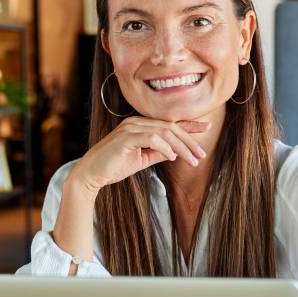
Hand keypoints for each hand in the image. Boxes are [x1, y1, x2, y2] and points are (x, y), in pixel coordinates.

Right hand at [68, 117, 209, 194]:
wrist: (91, 174)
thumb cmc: (114, 166)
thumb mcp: (142, 159)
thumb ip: (158, 153)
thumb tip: (177, 152)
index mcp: (139, 125)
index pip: (168, 123)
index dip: (189, 125)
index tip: (206, 128)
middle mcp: (135, 122)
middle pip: (170, 126)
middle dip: (189, 140)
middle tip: (202, 154)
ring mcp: (130, 128)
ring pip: (164, 132)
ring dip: (181, 147)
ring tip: (192, 160)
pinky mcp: (125, 137)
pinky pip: (151, 138)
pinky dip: (165, 147)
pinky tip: (173, 158)